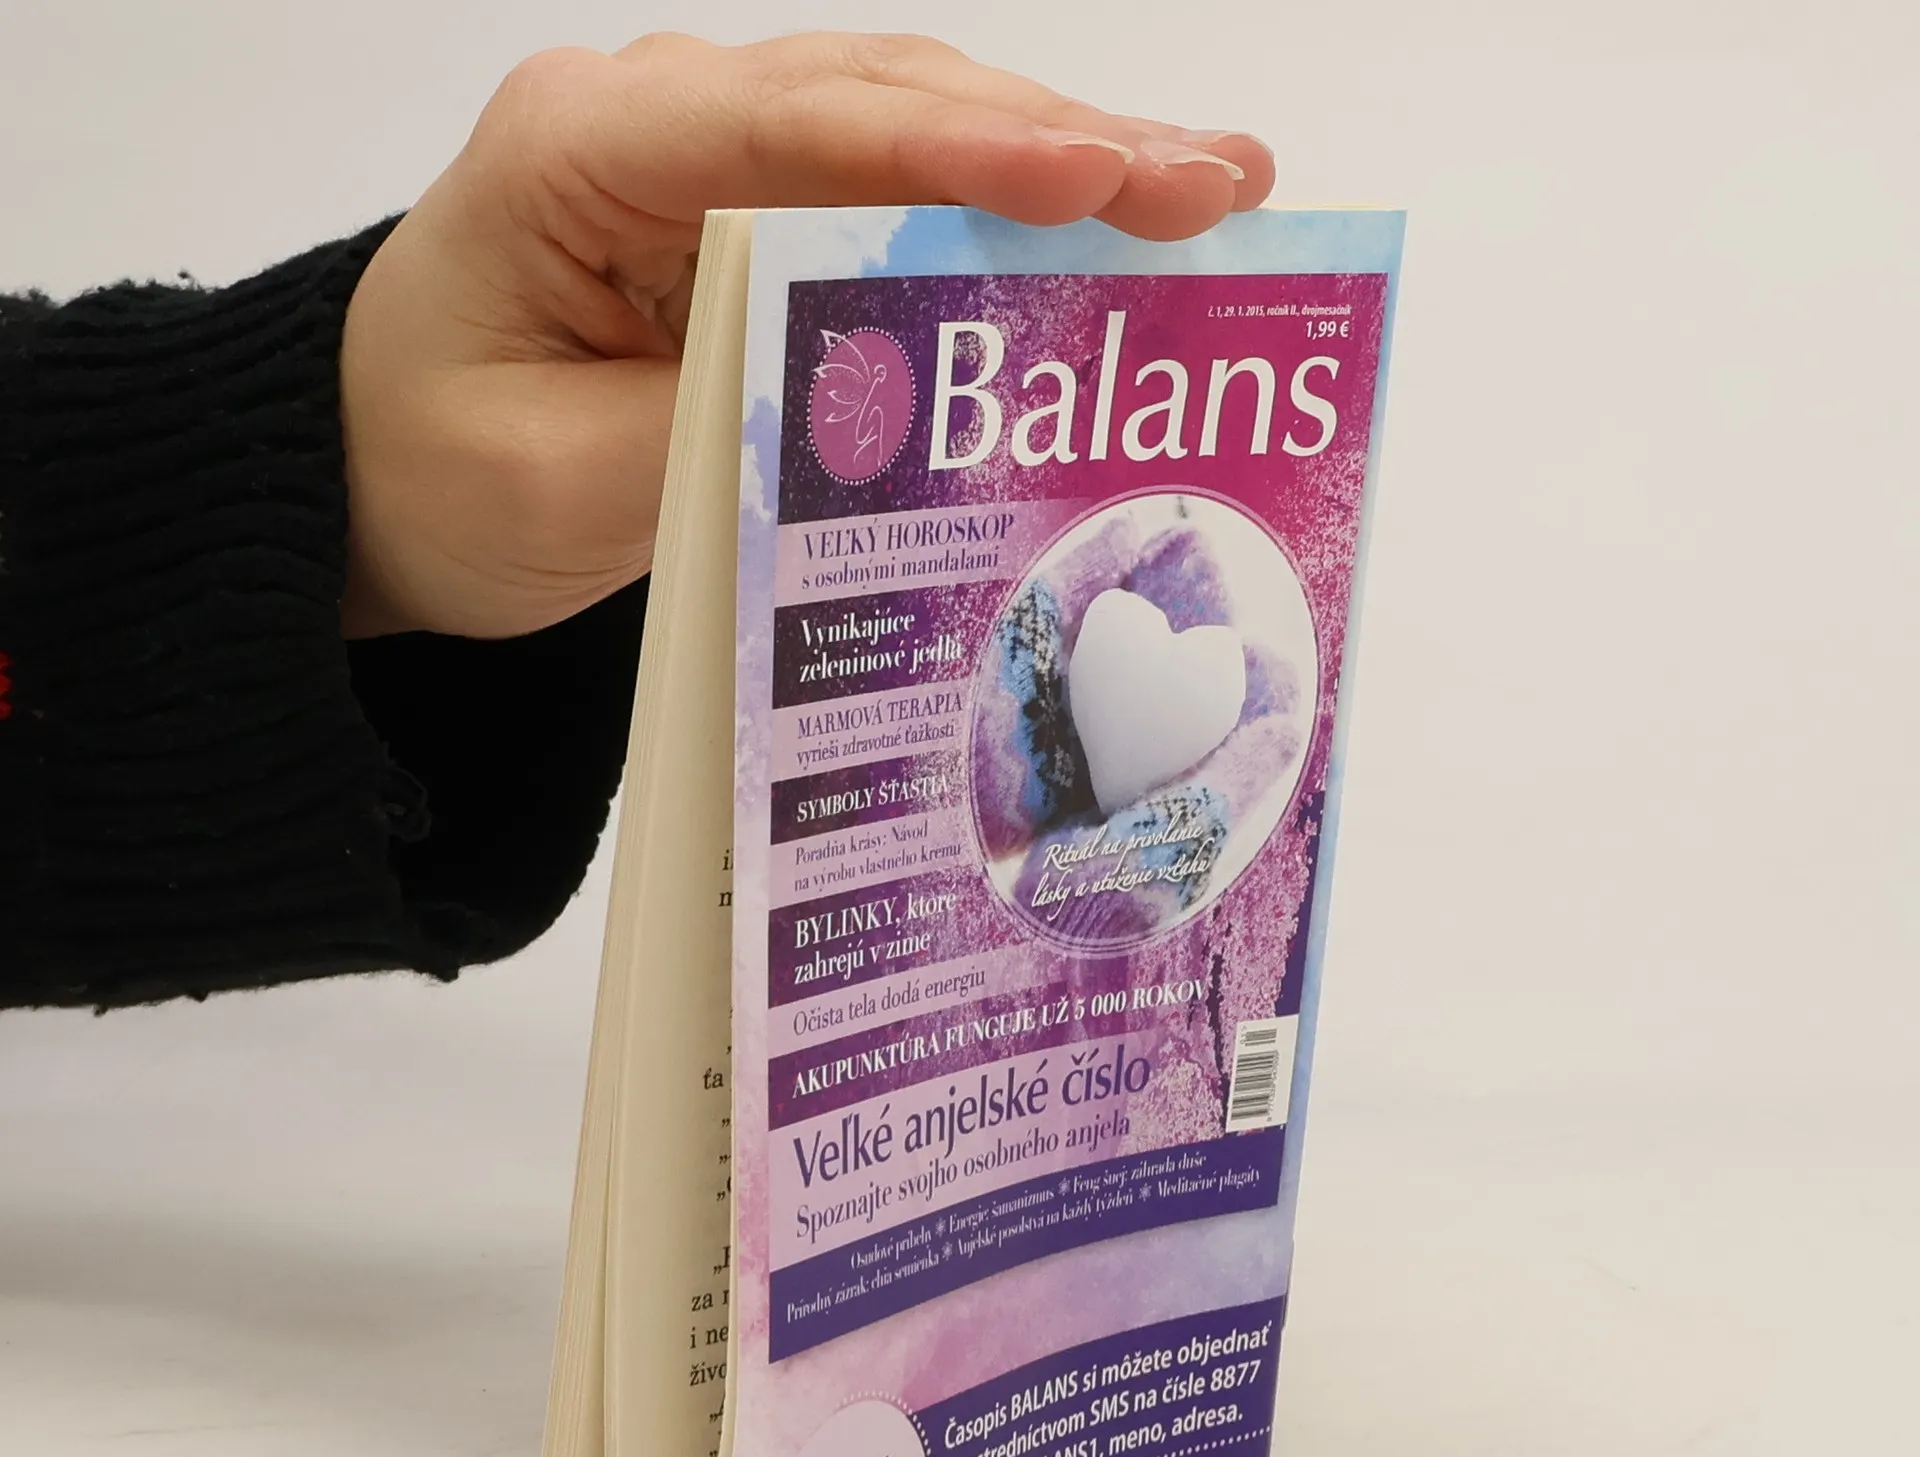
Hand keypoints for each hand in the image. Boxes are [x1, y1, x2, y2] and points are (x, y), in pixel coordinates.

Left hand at [338, 33, 1273, 639]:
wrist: (373, 474)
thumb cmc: (431, 469)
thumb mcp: (554, 485)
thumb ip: (714, 434)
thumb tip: (878, 415)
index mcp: (578, 153)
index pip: (788, 130)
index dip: (950, 152)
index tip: (1088, 177)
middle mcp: (657, 121)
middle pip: (880, 101)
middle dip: (1056, 143)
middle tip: (1215, 181)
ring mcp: (709, 158)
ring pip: (907, 127)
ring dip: (1058, 161)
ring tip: (1209, 186)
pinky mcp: (750, 215)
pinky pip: (891, 193)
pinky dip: (1002, 212)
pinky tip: (1107, 223)